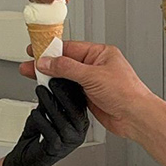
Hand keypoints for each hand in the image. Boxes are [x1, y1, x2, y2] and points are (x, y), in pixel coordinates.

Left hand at [2, 80, 89, 165]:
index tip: (63, 73)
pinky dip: (41, 121)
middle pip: (75, 111)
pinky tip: (35, 112)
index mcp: (78, 123)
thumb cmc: (37, 136)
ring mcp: (68, 143)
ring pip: (62, 121)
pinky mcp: (56, 150)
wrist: (26, 160)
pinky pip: (51, 133)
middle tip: (53, 79)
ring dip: (50, 104)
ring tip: (40, 91)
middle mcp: (76, 133)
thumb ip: (50, 99)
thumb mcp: (45, 112)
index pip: (80, 103)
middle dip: (63, 93)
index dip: (72, 87)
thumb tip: (49, 78)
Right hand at [20, 41, 159, 138]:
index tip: (35, 49)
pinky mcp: (89, 97)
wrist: (135, 117)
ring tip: (33, 76)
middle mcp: (96, 66)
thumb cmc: (127, 93)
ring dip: (51, 77)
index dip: (51, 49)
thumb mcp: (93, 75)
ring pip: (66, 77)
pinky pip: (69, 90)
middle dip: (46, 64)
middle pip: (66, 62)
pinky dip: (58, 90)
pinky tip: (48, 90)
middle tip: (29, 65)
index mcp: (100, 54)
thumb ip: (67, 68)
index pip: (70, 47)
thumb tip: (48, 62)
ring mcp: (92, 82)